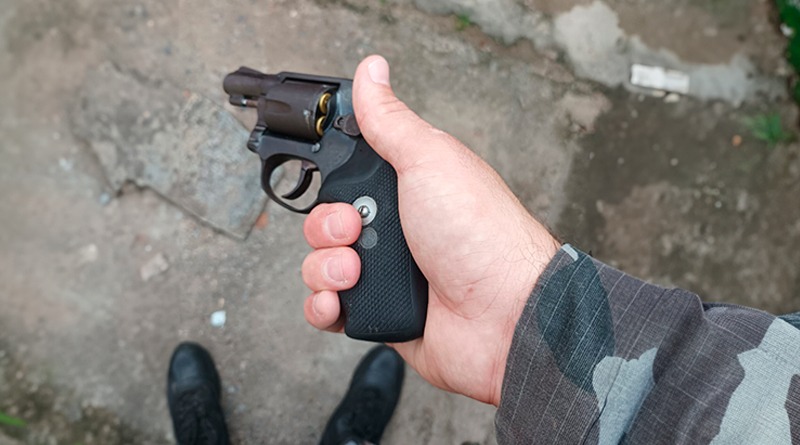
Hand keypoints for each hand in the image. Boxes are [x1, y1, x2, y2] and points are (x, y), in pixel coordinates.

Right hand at [301, 55, 559, 405]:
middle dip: (328, 226)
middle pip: (325, 221)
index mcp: (407, 190)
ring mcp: (385, 274)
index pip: (347, 178)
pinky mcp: (377, 314)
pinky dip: (324, 305)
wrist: (504, 314)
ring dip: (326, 267)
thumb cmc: (480, 233)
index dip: (332, 180)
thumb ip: (390, 120)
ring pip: (320, 265)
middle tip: (355, 229)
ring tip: (356, 271)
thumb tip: (372, 71)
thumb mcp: (430, 160)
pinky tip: (342, 300)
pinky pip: (326, 309)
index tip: (334, 182)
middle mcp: (395, 231)